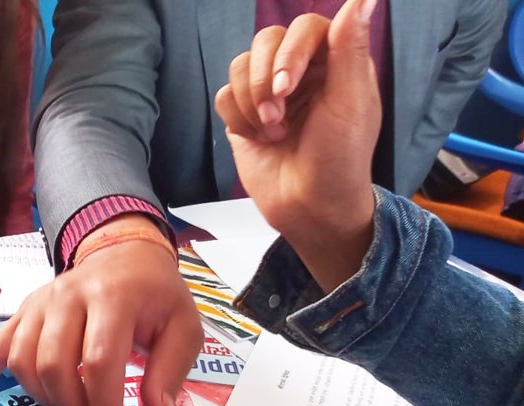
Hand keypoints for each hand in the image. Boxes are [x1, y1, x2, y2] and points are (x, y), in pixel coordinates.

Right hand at [0, 216, 201, 405]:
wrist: (124, 252)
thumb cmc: (155, 293)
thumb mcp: (184, 325)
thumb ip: (170, 369)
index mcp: (112, 297)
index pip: (97, 361)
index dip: (103, 405)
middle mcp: (68, 296)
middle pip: (55, 365)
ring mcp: (40, 302)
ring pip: (25, 361)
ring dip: (44, 398)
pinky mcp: (24, 310)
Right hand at [214, 0, 378, 290]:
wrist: (308, 209)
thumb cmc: (339, 160)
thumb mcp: (350, 103)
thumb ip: (350, 48)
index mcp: (335, 63)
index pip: (305, 27)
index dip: (291, 51)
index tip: (288, 86)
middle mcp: (301, 71)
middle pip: (266, 40)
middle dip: (265, 79)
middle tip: (277, 112)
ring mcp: (269, 92)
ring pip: (240, 66)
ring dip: (251, 102)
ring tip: (273, 131)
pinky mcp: (243, 115)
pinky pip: (224, 95)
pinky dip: (238, 118)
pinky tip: (259, 138)